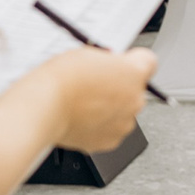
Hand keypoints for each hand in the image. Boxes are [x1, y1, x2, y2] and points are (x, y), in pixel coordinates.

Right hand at [41, 44, 155, 151]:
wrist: (45, 107)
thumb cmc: (62, 79)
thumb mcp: (88, 53)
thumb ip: (107, 62)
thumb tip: (108, 67)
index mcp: (134, 73)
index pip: (148, 62)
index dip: (133, 61)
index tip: (122, 64)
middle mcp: (135, 100)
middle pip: (134, 90)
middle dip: (119, 87)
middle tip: (95, 84)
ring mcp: (123, 124)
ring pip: (122, 112)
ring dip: (109, 108)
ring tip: (83, 103)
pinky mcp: (109, 141)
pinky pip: (110, 130)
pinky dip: (98, 126)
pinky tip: (81, 117)